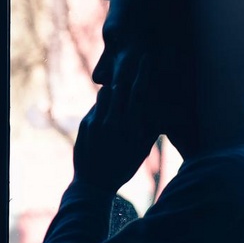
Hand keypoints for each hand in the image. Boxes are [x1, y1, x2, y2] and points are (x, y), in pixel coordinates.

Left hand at [73, 53, 159, 190]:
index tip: (146, 58)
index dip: (143, 73)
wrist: (94, 184)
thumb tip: (158, 110)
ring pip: (105, 94)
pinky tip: (106, 118)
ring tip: (118, 99)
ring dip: (112, 93)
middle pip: (121, 87)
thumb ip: (149, 128)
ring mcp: (97, 122)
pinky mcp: (85, 124)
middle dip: (127, 75)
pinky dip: (103, 108)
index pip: (139, 93)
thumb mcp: (141, 150)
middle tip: (132, 64)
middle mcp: (114, 122)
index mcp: (131, 128)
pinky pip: (96, 106)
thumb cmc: (122, 167)